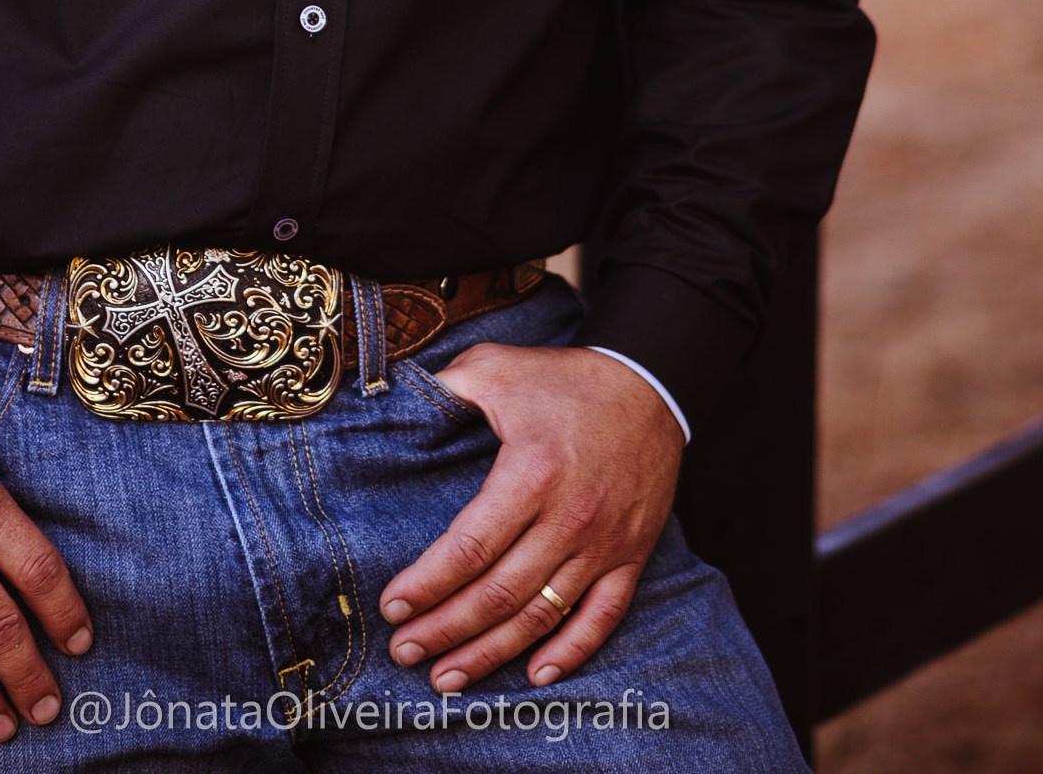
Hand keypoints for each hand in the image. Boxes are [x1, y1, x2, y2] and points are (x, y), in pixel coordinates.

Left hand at [379, 344, 683, 690]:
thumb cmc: (566, 380)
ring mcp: (604, 543)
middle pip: (499, 594)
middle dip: (445, 630)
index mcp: (531, 473)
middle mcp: (568, 518)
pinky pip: (602, 617)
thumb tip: (398, 403)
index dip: (428, 584)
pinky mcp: (631, 555)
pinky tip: (536, 675)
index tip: (393, 606)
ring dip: (492, 653)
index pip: (471, 548)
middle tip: (405, 651)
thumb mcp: (499, 367)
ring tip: (447, 676)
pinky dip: (571, 652)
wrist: (650, 384)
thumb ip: (448, 387)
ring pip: (541, 616)